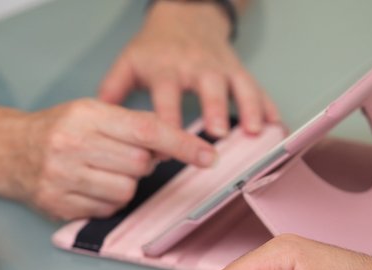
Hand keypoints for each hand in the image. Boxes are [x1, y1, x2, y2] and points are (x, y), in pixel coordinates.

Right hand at [0, 99, 216, 219]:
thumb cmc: (59, 129)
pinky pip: (106, 210)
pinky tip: (90, 188)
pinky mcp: (58, 205)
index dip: (182, 144)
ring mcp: (62, 178)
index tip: (208, 156)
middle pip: (139, 165)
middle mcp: (71, 146)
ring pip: (125, 192)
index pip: (146, 130)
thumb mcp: (92, 112)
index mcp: (85, 116)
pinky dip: (107, 201)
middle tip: (123, 158)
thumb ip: (132, 126)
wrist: (9, 151)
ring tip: (103, 173)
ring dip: (125, 185)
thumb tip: (175, 147)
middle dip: (142, 164)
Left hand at [98, 0, 278, 135]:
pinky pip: (256, 88)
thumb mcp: (128, 63)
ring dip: (247, 108)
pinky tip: (276, 126)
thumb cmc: (154, 48)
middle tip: (216, 135)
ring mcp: (221, 68)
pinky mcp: (238, 70)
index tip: (166, 153)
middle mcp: (195, 68)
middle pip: (207, 89)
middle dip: (213, 111)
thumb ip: (112, 93)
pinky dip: (268, 106)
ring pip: (237, 86)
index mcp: (166, 70)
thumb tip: (96, 126)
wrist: (185, 15)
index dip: (166, 127)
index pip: (166, 101)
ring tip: (253, 131)